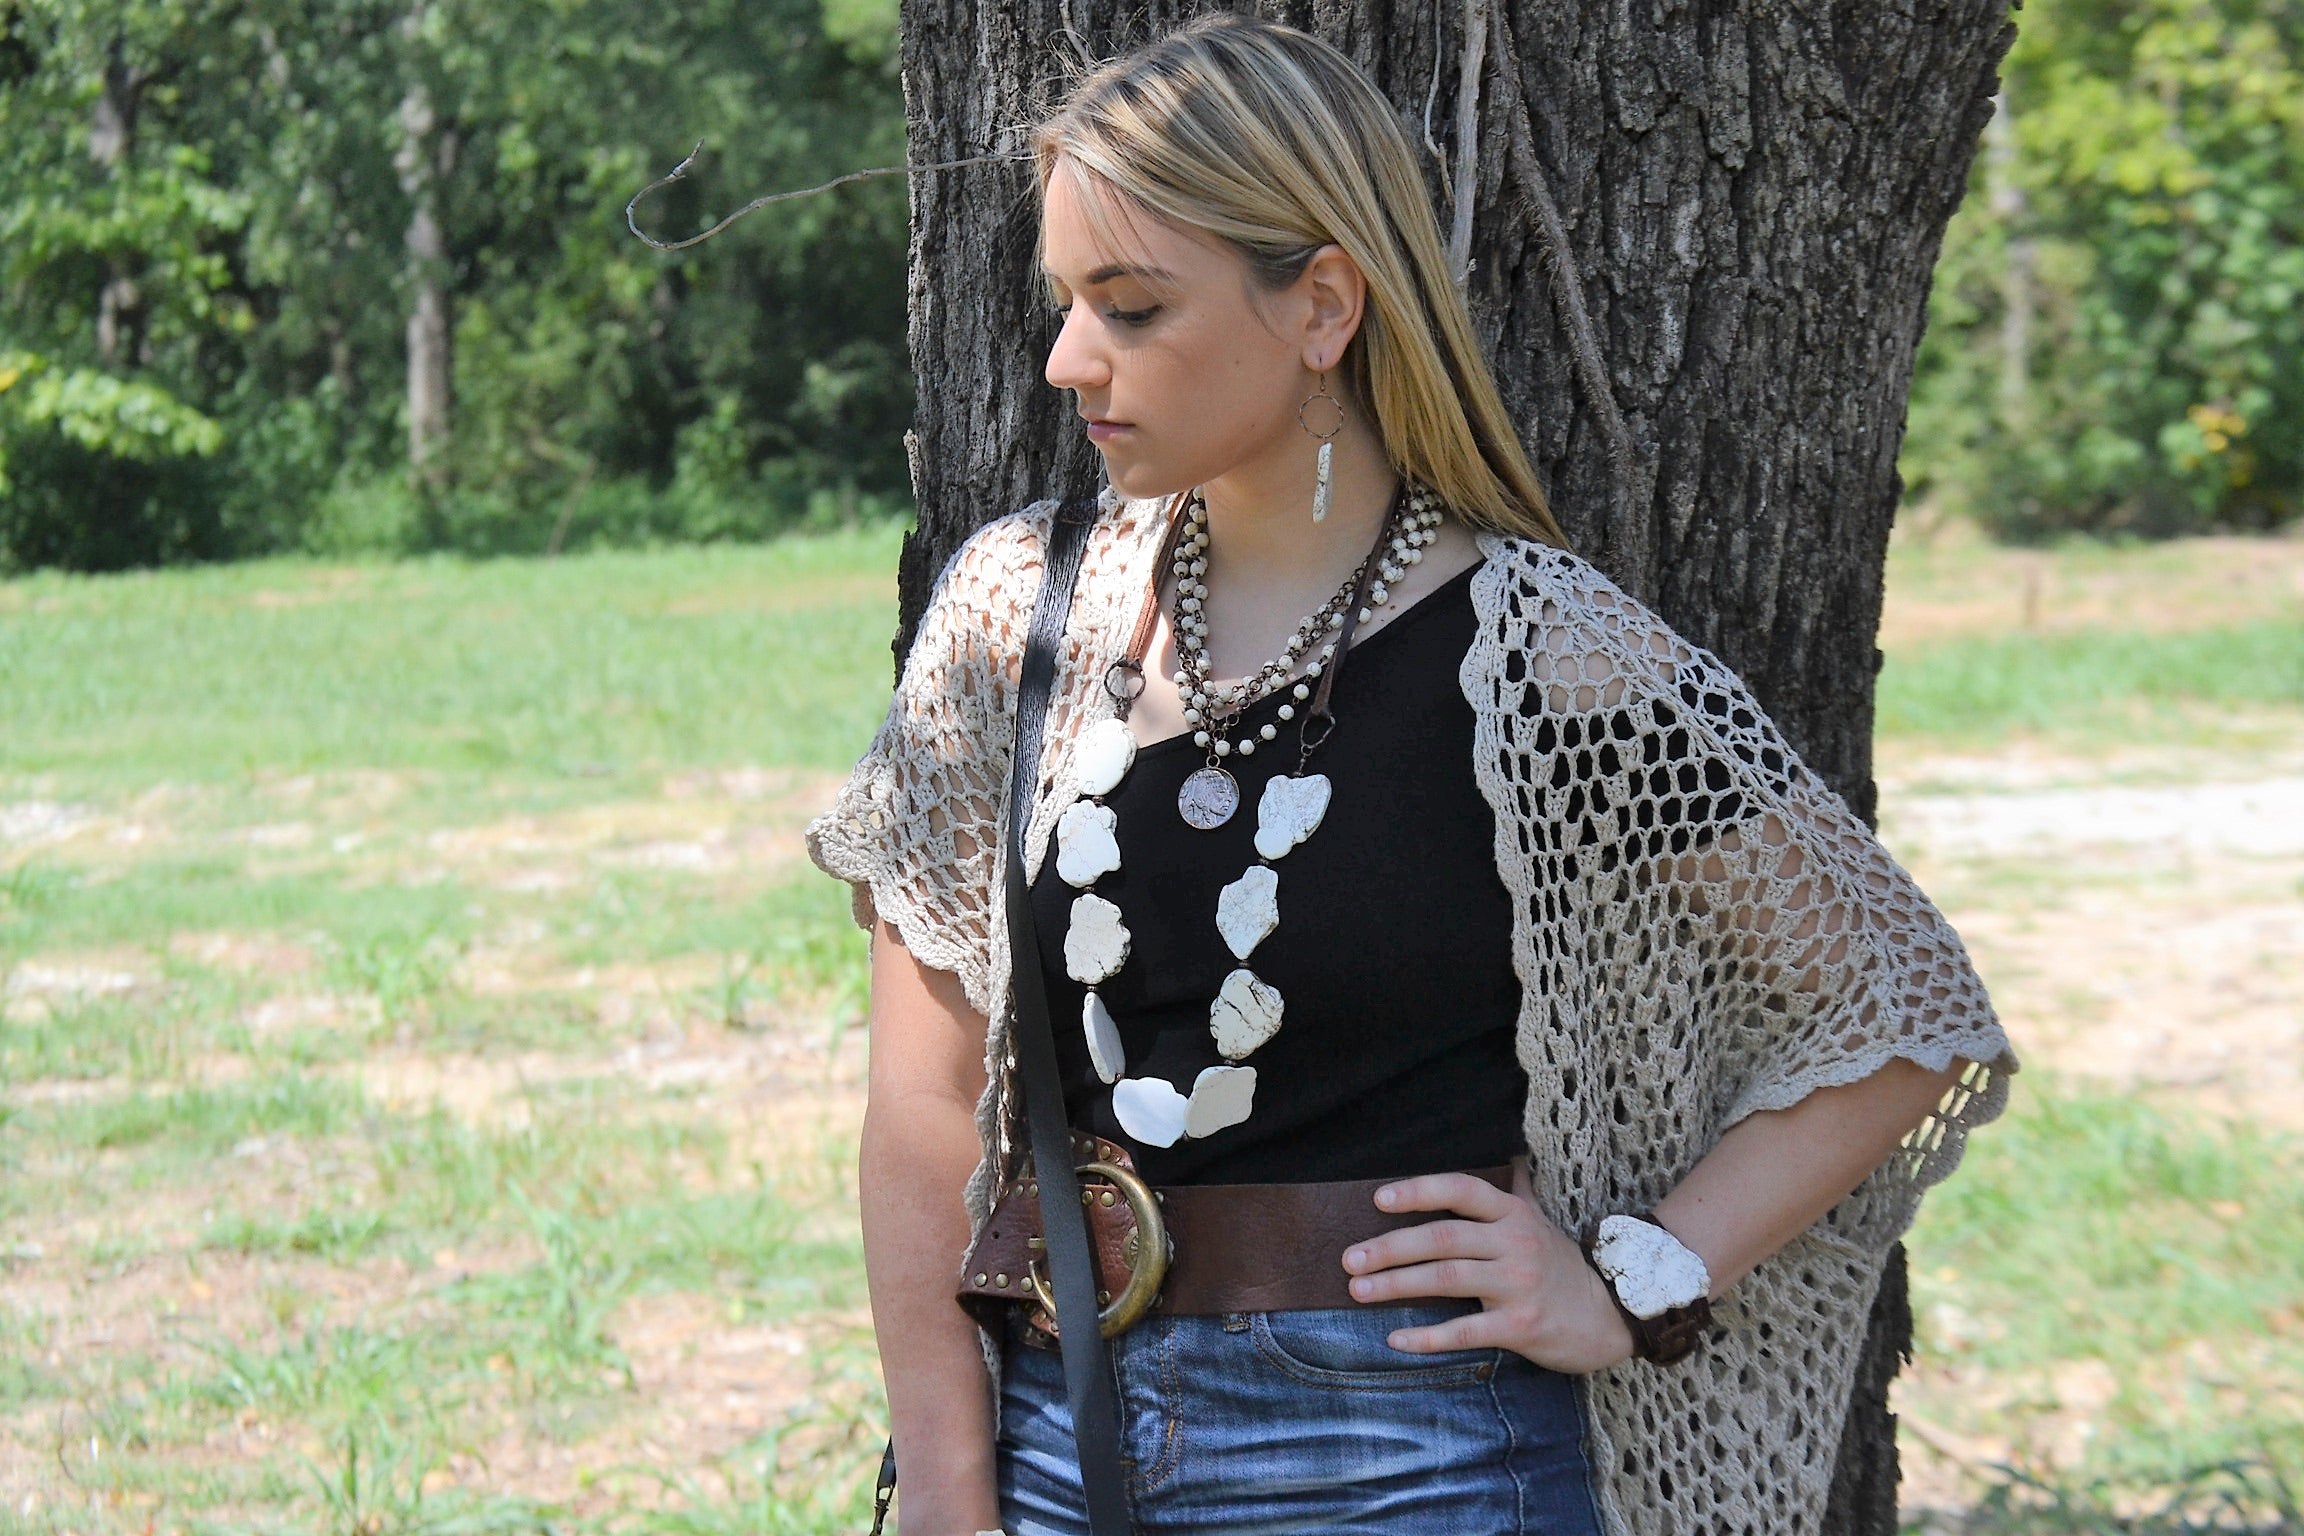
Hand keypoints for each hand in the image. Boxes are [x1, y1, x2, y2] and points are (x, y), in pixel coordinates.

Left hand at [1340, 1161, 1635, 1373]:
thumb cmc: (1560, 1265)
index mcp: (1512, 1213)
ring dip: (1396, 1284)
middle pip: (1442, 1237)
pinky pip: (1466, 1331)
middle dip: (1390, 1246)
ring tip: (1358, 1290)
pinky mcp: (1521, 1325)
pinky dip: (1427, 1337)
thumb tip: (1506, 1150)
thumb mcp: (1538, 1219)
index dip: (1420, 1191)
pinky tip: (1395, 1339)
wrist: (1610, 1314)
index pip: (1462, 1190)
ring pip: (1446, 1279)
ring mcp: (1518, 1284)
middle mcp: (1515, 1243)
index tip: (1378, 1199)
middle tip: (1348, 1258)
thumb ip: (1515, 1188)